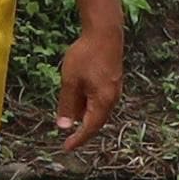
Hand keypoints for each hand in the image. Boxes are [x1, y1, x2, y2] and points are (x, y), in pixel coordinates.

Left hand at [50, 26, 123, 151]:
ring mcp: (114, 89)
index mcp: (103, 101)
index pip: (89, 128)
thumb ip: (67, 105)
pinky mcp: (113, 80)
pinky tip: (78, 98)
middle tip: (67, 136)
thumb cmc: (86, 55)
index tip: (66, 148)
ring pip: (98, 109)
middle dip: (82, 129)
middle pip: (96, 120)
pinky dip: (88, 103)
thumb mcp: (70, 82)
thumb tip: (64, 126)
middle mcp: (112, 98)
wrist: (105, 32)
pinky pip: (100, 99)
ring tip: (69, 115)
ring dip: (84, 115)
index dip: (78, 139)